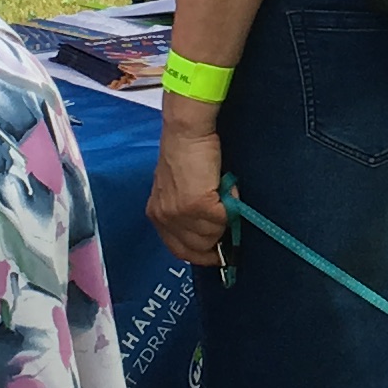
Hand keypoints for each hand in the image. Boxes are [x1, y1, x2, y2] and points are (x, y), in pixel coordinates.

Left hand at [149, 107, 228, 266]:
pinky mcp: (196, 205)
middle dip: (217, 237)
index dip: (201, 255)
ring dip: (224, 219)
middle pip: (198, 247)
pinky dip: (230, 206)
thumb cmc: (186, 153)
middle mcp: (165, 217)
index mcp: (157, 215)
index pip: (179, 250)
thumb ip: (188, 214)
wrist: (187, 132)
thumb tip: (213, 234)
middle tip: (228, 221)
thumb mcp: (178, 190)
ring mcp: (179, 213)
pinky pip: (222, 219)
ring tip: (225, 195)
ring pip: (212, 235)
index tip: (217, 255)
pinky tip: (227, 189)